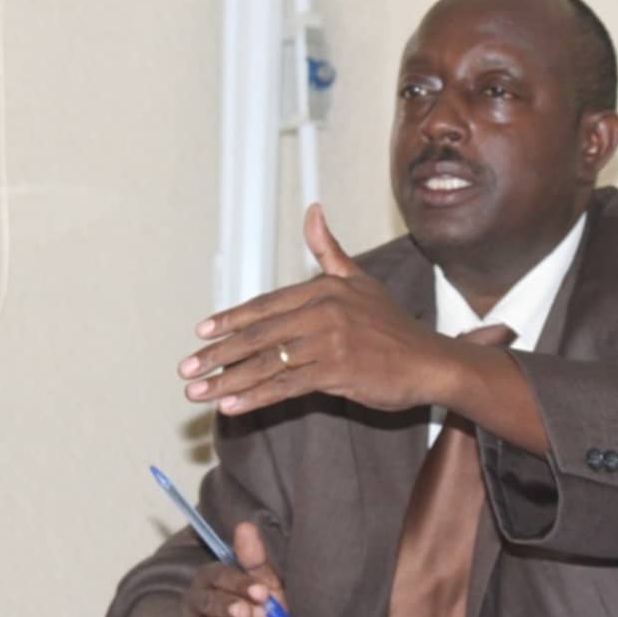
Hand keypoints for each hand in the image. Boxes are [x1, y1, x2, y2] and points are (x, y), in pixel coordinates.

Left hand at [178, 203, 453, 414]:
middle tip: (186, 368)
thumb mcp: (360, 281)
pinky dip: (256, 397)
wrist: (430, 361)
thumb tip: (312, 209)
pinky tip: (232, 408)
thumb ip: (330, 250)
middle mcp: (323, 310)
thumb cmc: (393, 326)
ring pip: (267, 362)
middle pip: (259, 334)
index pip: (265, 305)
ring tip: (198, 393)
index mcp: (324, 288)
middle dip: (217, 353)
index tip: (201, 333)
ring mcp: (330, 341)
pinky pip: (287, 386)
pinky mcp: (337, 371)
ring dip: (228, 380)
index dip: (230, 320)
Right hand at [179, 523, 285, 616]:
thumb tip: (246, 525)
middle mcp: (196, 606)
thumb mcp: (265, 583)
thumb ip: (254, 558)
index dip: (238, 584)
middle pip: (205, 604)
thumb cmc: (261, 607)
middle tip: (246, 616)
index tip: (262, 592)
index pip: (217, 576)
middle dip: (226, 610)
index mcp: (209, 579)